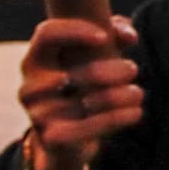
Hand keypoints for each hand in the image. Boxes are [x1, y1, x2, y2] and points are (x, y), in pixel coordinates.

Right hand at [17, 16, 142, 169]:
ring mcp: (38, 113)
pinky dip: (115, 118)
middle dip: (110, 70)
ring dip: (119, 96)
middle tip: (133, 69)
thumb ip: (114, 33)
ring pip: (84, 102)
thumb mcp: (96, 53)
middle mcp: (30, 85)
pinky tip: (136, 112)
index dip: (74, 32)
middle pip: (71, 72)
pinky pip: (87, 127)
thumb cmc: (83, 82)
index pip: (46, 34)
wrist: (66, 137)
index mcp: (36, 58)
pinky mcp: (52, 137)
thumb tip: (130, 35)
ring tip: (138, 93)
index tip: (104, 37)